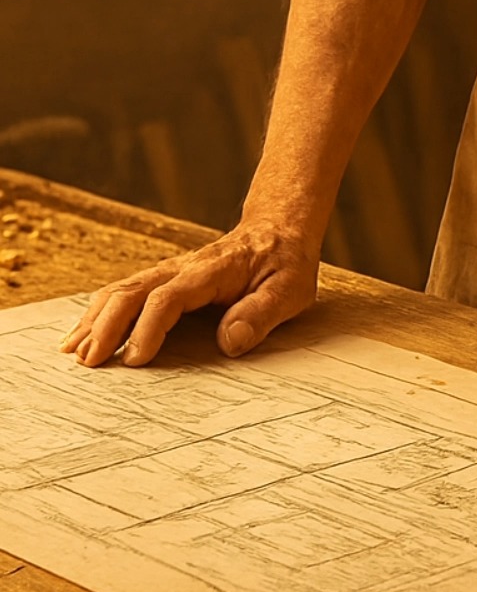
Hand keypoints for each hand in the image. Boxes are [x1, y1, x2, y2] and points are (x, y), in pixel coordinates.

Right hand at [59, 221, 319, 367]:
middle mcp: (182, 268)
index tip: (136, 361)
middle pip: (133, 292)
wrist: (278, 229)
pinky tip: (82, 334)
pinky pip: (126, 293)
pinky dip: (99, 312)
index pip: (169, 298)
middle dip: (106, 326)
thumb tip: (230, 341)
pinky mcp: (165, 279)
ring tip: (71, 352)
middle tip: (87, 362)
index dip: (150, 328)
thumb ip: (261, 313)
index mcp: (211, 272)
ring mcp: (170, 272)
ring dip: (95, 319)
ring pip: (122, 290)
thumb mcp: (289, 288)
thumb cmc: (285, 263)